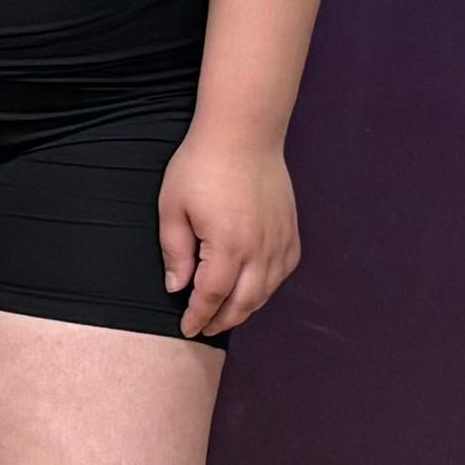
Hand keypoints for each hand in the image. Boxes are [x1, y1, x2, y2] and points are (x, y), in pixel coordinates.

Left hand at [160, 120, 300, 335]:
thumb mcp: (173, 208)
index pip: (212, 296)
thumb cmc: (201, 166)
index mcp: (228, 246)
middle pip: (244, 301)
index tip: (187, 329)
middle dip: (223, 320)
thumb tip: (177, 287)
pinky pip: (284, 271)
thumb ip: (175, 252)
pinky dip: (268, 287)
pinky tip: (253, 289)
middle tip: (205, 328)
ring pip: (267, 290)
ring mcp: (281, 240)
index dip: (199, 316)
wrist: (243, 135)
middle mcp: (260, 249)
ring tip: (225, 314)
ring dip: (246, 307)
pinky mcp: (292, 231)